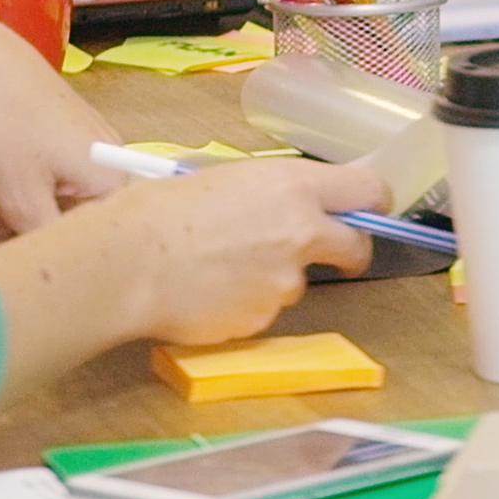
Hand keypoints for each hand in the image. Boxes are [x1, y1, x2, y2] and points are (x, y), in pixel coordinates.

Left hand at [0, 0, 123, 247]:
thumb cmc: (5, 126)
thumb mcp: (21, 201)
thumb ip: (43, 244)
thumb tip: (53, 272)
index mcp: (109, 182)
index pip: (77, 241)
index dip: (28, 259)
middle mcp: (102, 163)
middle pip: (50, 220)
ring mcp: (76, 145)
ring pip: (32, 198)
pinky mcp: (50, 131)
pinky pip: (27, 176)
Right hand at [97, 158, 389, 347]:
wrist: (127, 262)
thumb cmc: (160, 210)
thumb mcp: (226, 179)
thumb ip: (272, 193)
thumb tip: (292, 205)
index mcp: (293, 185)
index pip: (368, 190)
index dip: (371, 202)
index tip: (366, 210)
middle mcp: (302, 232)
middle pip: (356, 245)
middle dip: (347, 251)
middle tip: (326, 252)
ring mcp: (286, 281)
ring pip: (298, 281)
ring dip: (275, 276)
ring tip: (220, 266)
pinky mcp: (264, 319)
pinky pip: (264, 309)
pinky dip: (245, 302)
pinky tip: (209, 290)